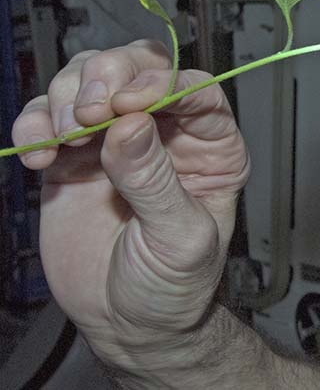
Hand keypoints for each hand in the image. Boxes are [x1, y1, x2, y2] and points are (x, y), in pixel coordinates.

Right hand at [11, 40, 248, 366]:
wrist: (129, 323)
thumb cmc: (175, 285)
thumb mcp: (180, 238)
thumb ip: (155, 181)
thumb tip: (131, 125)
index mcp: (211, 145)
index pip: (195, 89)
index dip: (162, 84)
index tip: (131, 102)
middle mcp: (164, 132)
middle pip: (138, 68)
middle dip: (109, 77)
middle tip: (90, 112)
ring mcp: (114, 141)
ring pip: (89, 81)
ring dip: (69, 96)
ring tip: (66, 136)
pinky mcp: (71, 159)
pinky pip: (48, 119)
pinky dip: (35, 123)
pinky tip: (39, 152)